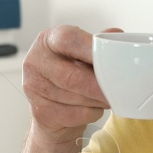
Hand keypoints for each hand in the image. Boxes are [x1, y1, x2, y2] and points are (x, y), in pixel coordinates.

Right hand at [22, 25, 119, 142]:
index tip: (110, 55)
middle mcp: (35, 62)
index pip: (67, 39)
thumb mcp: (81, 54)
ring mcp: (34, 88)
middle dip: (99, 86)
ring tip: (106, 97)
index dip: (90, 47)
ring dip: (98, 100)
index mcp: (47, 41)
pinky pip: (74, 115)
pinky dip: (91, 113)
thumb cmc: (70, 74)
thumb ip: (97, 45)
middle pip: (72, 76)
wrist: (51, 108)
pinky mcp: (40, 112)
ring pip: (75, 98)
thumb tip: (117, 37)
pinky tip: (92, 107)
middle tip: (118, 90)